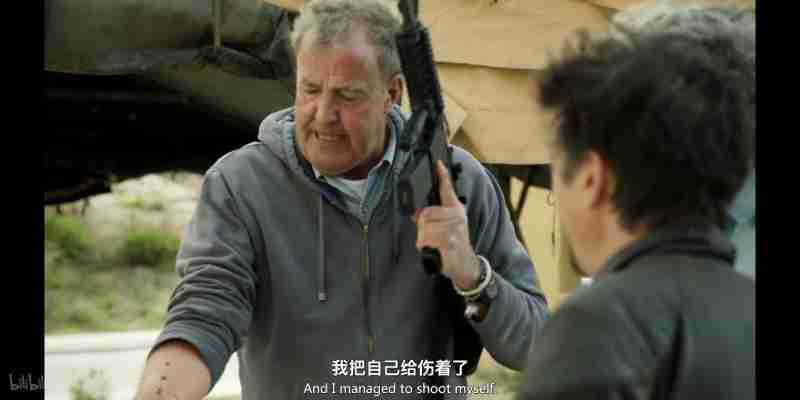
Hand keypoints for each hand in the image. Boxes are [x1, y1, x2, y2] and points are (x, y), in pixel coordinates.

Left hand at [414, 161, 480, 288]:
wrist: (466, 263)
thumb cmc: (453, 242)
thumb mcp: (447, 225)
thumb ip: (433, 215)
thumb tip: (415, 212)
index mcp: (455, 209)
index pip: (448, 189)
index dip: (442, 175)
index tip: (438, 163)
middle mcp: (457, 216)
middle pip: (425, 214)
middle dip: (422, 226)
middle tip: (431, 235)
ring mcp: (454, 229)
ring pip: (424, 229)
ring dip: (423, 238)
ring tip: (434, 243)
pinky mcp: (450, 242)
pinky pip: (426, 240)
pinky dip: (425, 247)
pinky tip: (434, 250)